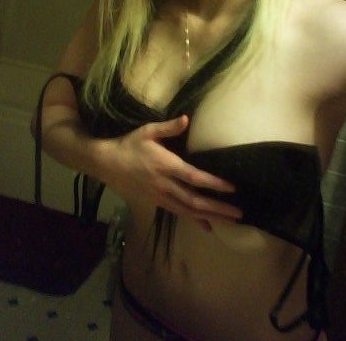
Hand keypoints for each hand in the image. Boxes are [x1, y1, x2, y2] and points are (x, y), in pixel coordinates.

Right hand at [102, 114, 241, 229]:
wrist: (107, 163)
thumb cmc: (129, 144)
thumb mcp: (147, 131)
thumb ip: (168, 127)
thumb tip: (187, 118)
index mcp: (165, 165)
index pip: (193, 178)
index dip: (213, 184)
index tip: (231, 188)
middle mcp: (164, 185)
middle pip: (194, 201)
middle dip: (217, 208)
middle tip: (239, 213)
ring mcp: (160, 196)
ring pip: (188, 211)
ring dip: (210, 217)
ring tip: (230, 221)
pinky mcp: (157, 202)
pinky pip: (179, 213)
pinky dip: (195, 220)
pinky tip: (208, 226)